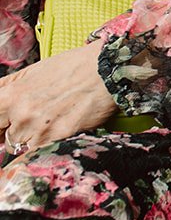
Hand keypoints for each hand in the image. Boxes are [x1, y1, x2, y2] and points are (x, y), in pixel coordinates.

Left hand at [0, 42, 116, 156]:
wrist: (109, 68)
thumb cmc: (74, 66)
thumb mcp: (34, 70)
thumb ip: (7, 87)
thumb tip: (0, 96)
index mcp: (11, 97)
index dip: (1, 125)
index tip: (6, 126)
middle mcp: (21, 115)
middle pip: (6, 140)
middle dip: (18, 133)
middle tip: (37, 121)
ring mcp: (39, 130)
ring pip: (24, 148)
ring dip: (34, 140)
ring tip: (53, 123)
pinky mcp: (59, 140)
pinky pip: (42, 153)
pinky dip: (49, 146)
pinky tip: (61, 130)